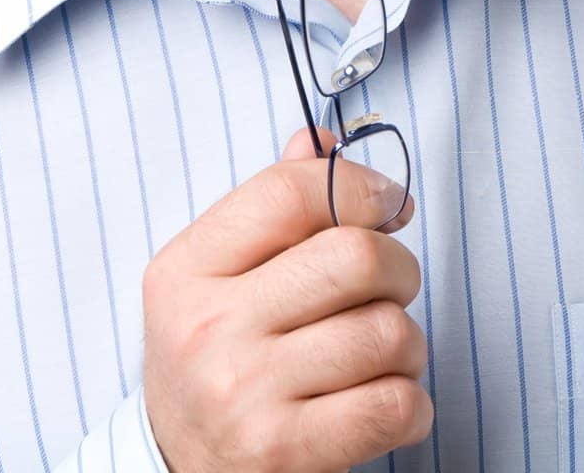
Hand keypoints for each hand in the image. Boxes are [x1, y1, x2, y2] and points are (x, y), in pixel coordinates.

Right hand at [142, 125, 432, 471]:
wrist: (171, 468)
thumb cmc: (209, 358)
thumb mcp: (213, 275)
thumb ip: (269, 204)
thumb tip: (322, 142)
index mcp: (188, 268)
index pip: (288, 193)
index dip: (358, 186)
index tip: (387, 202)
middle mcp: (210, 327)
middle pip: (353, 257)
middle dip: (398, 264)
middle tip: (391, 282)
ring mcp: (245, 394)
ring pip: (385, 331)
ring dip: (408, 340)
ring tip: (385, 350)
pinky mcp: (284, 453)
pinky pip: (393, 405)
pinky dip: (412, 401)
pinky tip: (386, 397)